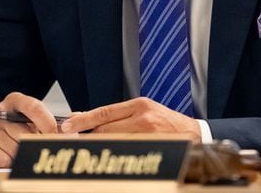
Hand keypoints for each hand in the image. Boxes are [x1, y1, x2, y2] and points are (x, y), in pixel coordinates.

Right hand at [0, 92, 59, 166]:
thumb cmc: (11, 127)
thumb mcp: (28, 119)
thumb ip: (46, 123)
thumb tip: (66, 132)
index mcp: (15, 100)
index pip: (34, 107)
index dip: (47, 122)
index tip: (54, 134)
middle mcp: (0, 111)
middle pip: (26, 133)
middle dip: (33, 144)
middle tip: (33, 146)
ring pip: (15, 149)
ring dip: (19, 155)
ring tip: (15, 150)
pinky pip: (3, 160)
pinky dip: (8, 163)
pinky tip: (4, 155)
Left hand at [60, 97, 200, 140]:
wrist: (194, 134)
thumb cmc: (166, 123)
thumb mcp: (142, 111)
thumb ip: (116, 115)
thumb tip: (85, 118)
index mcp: (138, 105)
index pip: (103, 112)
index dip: (83, 119)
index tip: (66, 125)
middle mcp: (142, 117)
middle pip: (105, 129)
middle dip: (91, 135)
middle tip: (77, 140)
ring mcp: (148, 134)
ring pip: (113, 142)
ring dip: (102, 146)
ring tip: (94, 150)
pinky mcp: (153, 148)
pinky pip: (126, 153)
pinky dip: (116, 154)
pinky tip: (113, 156)